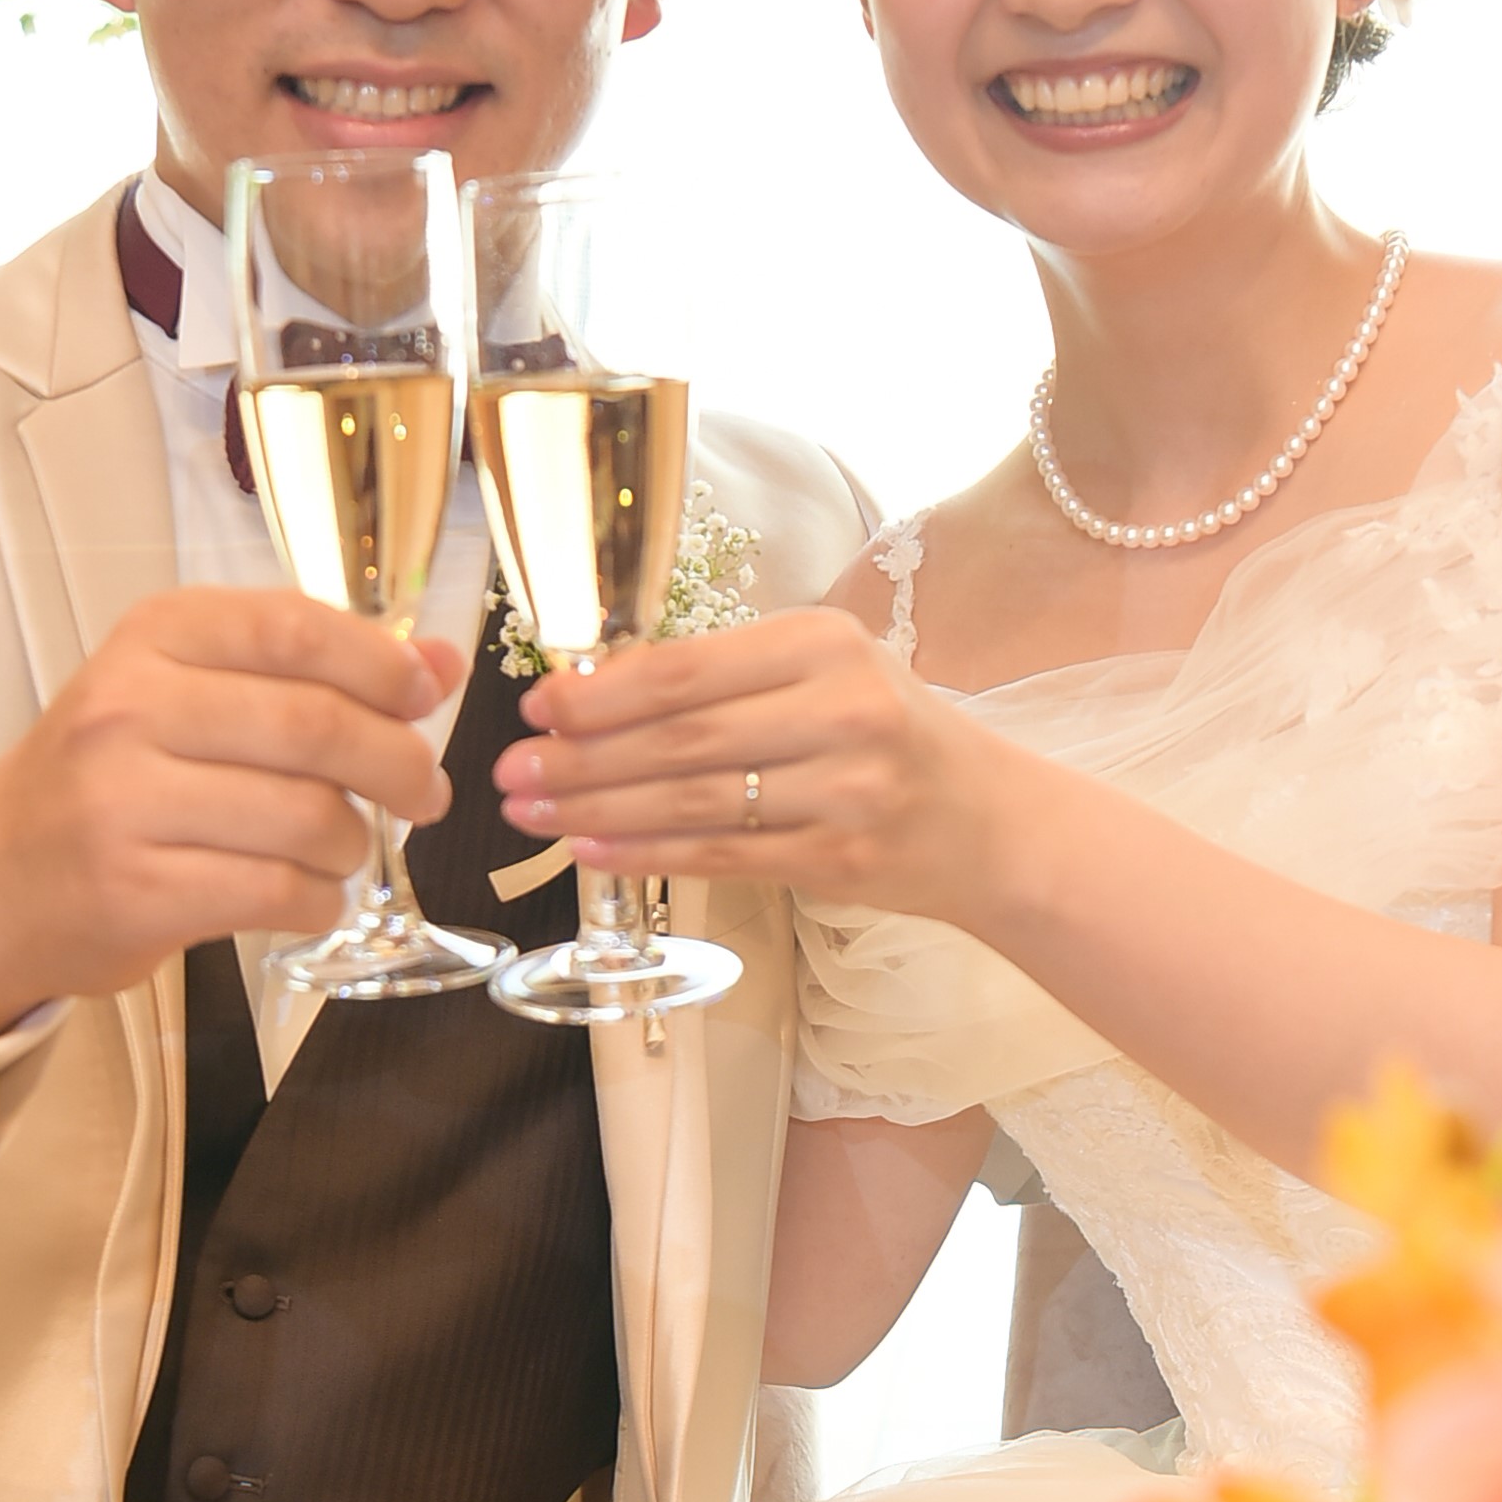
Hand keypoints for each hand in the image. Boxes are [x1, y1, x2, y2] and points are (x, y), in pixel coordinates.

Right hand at [0, 586, 457, 1036]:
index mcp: (154, 636)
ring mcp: (124, 802)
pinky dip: (320, 900)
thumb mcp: (194, 693)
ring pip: (307, 817)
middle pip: (314, 726)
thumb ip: (314, 671)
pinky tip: (311, 895)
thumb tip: (442, 663)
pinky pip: (277, 891)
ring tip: (345, 849)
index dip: (381, 665)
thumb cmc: (110, 777)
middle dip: (398, 764)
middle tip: (425, 794)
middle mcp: (130, 707)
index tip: (422, 698)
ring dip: (355, 843)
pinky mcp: (135, 891)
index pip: (294, 629)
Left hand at [492, 609, 1014, 915]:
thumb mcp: (824, 675)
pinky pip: (722, 855)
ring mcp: (847, 789)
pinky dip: (647, 855)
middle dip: (582, 757)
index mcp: (826, 642)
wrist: (990, 822)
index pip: (688, 669)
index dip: (601, 693)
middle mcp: (844, 709)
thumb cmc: (890, 738)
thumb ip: (727, 677)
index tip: (536, 706)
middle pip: (681, 736)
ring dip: (598, 810)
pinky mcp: (841, 859)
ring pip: (694, 801)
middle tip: (511, 770)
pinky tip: (593, 851)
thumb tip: (594, 690)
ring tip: (533, 813)